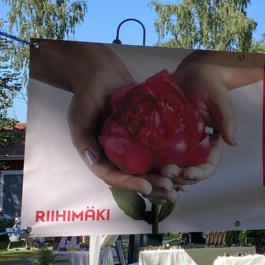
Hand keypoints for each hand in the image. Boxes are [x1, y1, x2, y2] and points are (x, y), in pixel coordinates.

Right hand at [64, 47, 177, 199]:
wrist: (101, 74)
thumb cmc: (86, 95)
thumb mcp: (78, 116)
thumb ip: (83, 138)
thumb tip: (92, 159)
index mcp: (100, 157)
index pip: (114, 177)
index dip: (130, 184)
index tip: (146, 187)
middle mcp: (117, 156)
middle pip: (135, 178)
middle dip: (153, 186)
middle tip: (171, 190)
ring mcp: (132, 147)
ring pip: (149, 169)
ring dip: (164, 178)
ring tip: (181, 186)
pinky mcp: (145, 136)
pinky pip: (158, 151)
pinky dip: (170, 160)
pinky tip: (185, 166)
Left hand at [167, 54, 246, 187]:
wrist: (192, 74)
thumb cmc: (210, 85)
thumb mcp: (221, 101)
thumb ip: (227, 120)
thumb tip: (233, 142)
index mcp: (212, 143)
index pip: (209, 165)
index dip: (200, 173)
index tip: (187, 174)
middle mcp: (196, 148)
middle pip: (190, 173)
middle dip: (180, 178)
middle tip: (166, 174)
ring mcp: (180, 145)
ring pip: (175, 170)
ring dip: (167, 176)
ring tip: (157, 174)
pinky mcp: (165, 139)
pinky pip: (161, 157)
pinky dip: (155, 167)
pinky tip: (148, 170)